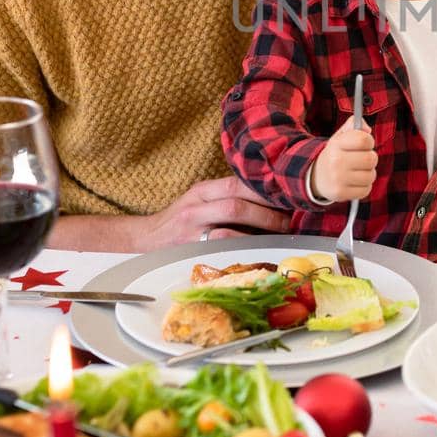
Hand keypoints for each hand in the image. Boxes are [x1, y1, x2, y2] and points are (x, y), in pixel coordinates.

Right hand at [144, 176, 292, 247]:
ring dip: (258, 232)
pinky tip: (260, 249)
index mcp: (202, 190)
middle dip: (267, 212)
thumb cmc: (182, 219)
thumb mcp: (200, 199)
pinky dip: (244, 249)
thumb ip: (227, 196)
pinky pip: (222, 250)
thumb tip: (271, 197)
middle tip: (289, 218)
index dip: (263, 189)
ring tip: (280, 233)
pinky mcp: (192, 252)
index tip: (287, 194)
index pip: (236, 184)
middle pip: (236, 205)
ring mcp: (193, 231)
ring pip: (229, 230)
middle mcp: (197, 207)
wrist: (147, 239)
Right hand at [311, 119, 376, 202]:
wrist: (316, 176)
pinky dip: (364, 187)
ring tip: (359, 171)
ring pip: (370, 176)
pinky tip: (355, 182)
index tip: (365, 144)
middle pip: (371, 159)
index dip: (369, 141)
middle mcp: (336, 161)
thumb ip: (354, 125)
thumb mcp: (340, 136)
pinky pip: (366, 190)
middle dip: (371, 159)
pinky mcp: (340, 193)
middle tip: (363, 159)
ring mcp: (338, 178)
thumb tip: (367, 129)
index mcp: (336, 144)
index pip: (364, 139)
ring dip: (369, 174)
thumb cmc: (336, 154)